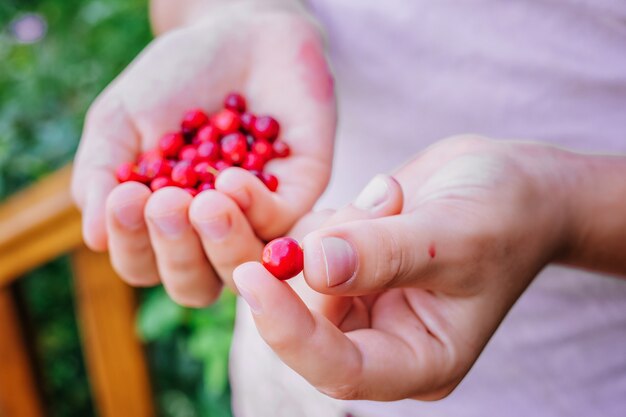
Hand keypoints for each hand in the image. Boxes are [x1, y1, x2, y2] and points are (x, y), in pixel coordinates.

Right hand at [71, 5, 335, 305]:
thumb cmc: (176, 78)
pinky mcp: (298, 196)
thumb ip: (102, 173)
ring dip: (219, 242)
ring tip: (201, 201)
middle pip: (194, 284)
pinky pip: (281, 225)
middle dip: (175, 250)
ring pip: (242, 268)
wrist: (241, 34)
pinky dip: (255, 207)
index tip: (126, 197)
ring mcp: (257, 220)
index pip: (143, 263)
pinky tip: (233, 178)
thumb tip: (93, 239)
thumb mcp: (122, 119)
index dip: (132, 244)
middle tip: (164, 202)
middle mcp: (211, 234)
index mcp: (163, 224)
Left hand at [232, 136, 570, 399]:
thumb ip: (387, 254)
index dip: (293, 332)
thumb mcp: (456, 235)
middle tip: (210, 211)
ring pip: (282, 281)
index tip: (255, 278)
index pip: (340, 369)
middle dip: (255, 269)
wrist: (509, 184)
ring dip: (248, 236)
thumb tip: (315, 267)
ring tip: (221, 188)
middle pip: (297, 321)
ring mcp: (352, 297)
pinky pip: (288, 246)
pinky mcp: (337, 259)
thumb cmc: (504, 215)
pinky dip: (265, 215)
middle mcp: (375, 336)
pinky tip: (238, 182)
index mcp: (414, 360)